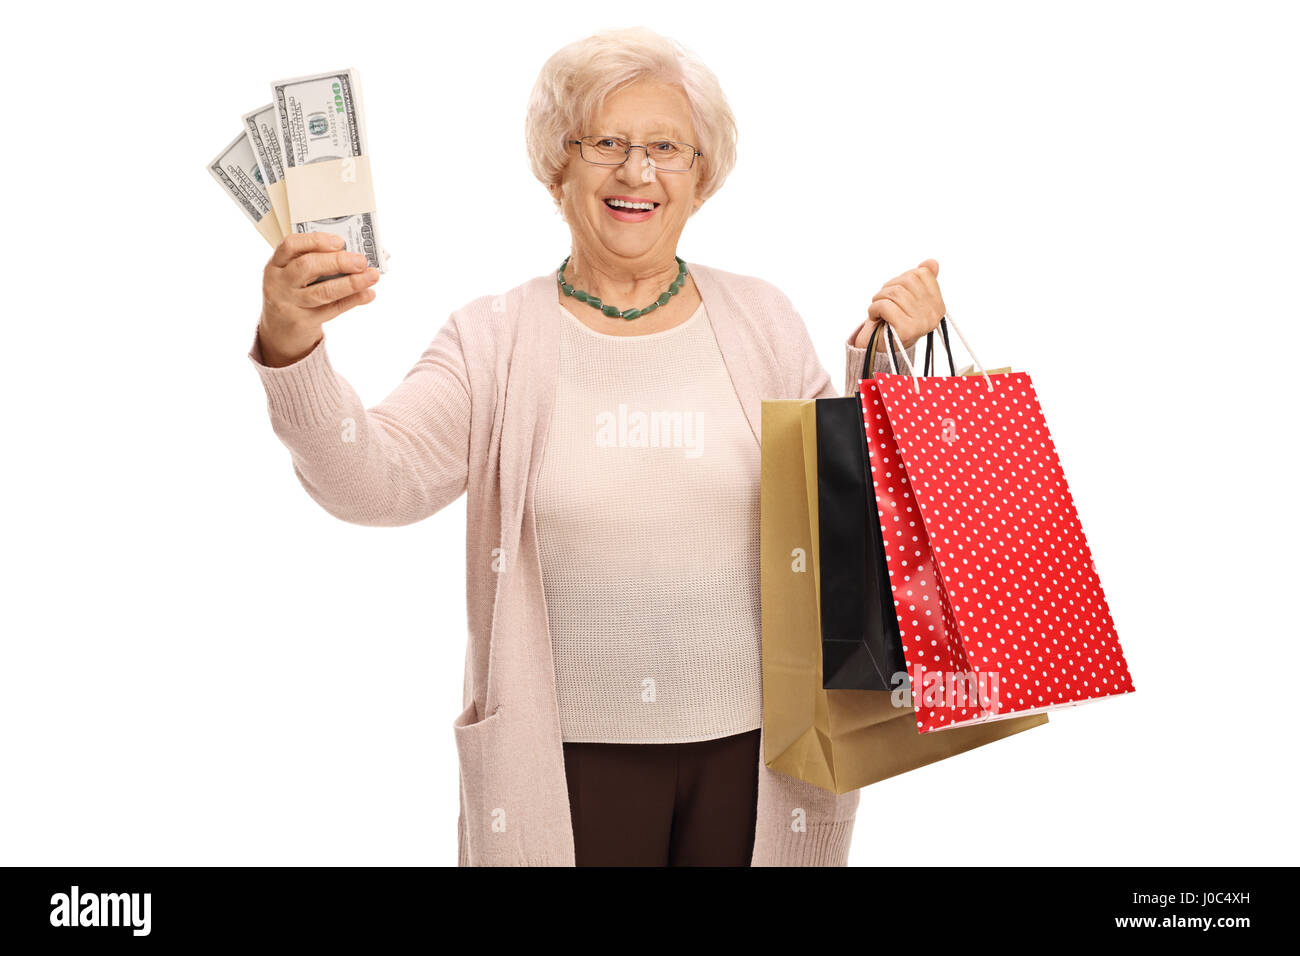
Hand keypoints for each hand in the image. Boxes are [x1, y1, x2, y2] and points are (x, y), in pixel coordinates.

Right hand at [258, 232, 379, 366]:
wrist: (279, 328)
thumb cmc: (293, 292)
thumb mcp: (293, 275)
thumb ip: (316, 263)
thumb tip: (354, 255)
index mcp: (276, 264)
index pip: (291, 245)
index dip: (315, 241)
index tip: (340, 241)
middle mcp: (278, 282)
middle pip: (308, 267)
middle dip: (338, 262)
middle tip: (361, 261)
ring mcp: (289, 303)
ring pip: (323, 291)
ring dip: (351, 283)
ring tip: (372, 276)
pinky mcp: (302, 322)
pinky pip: (332, 309)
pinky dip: (353, 300)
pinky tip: (368, 294)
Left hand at [854, 259, 944, 351]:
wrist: (880, 349)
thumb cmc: (894, 320)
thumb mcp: (908, 298)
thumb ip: (922, 280)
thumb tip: (932, 262)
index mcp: (938, 304)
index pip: (921, 274)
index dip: (902, 279)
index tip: (895, 293)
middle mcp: (934, 314)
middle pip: (907, 281)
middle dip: (888, 288)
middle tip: (883, 302)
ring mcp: (922, 323)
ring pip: (894, 292)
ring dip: (878, 299)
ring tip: (878, 310)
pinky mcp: (906, 330)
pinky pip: (885, 306)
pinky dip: (874, 309)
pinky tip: (875, 317)